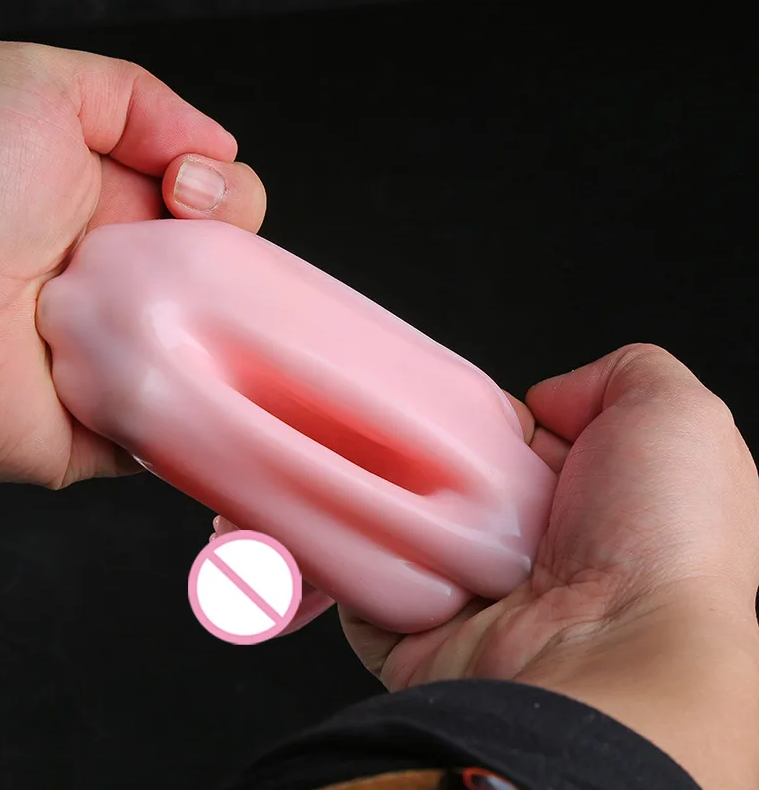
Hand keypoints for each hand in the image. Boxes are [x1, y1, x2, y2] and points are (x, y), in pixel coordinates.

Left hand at [0, 41, 266, 486]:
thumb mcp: (32, 88)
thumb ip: (134, 98)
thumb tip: (216, 145)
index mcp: (121, 214)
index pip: (223, 208)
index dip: (230, 197)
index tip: (185, 194)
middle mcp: (134, 284)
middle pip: (238, 278)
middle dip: (237, 263)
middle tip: (172, 259)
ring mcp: (134, 355)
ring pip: (229, 352)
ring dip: (229, 335)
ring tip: (166, 320)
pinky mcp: (124, 423)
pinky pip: (194, 422)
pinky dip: (212, 407)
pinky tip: (195, 380)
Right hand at [342, 343, 758, 788]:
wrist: (609, 657)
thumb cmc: (661, 548)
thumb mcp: (679, 418)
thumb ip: (626, 376)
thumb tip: (550, 397)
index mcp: (589, 505)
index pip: (516, 439)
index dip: (496, 417)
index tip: (481, 411)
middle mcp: (535, 552)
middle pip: (456, 476)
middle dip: (438, 454)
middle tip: (440, 451)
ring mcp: (476, 595)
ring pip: (406, 524)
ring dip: (392, 499)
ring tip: (393, 481)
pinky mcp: (421, 633)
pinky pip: (368, 582)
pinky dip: (354, 556)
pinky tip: (358, 525)